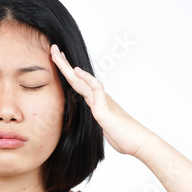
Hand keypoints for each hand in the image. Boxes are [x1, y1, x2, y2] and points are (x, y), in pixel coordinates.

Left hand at [49, 43, 147, 157]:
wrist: (137, 142)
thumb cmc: (122, 135)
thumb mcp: (103, 127)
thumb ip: (96, 119)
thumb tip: (91, 119)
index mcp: (96, 101)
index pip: (78, 84)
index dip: (67, 72)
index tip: (58, 60)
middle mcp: (98, 98)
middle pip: (76, 79)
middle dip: (63, 64)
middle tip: (53, 49)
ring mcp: (101, 102)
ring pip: (81, 81)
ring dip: (67, 67)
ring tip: (57, 54)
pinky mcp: (103, 109)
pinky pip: (95, 88)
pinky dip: (86, 78)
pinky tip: (76, 70)